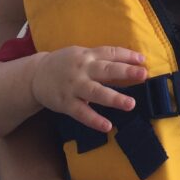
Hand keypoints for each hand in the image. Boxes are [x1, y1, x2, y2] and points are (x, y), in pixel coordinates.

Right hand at [31, 45, 147, 131]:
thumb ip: (100, 58)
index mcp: (87, 55)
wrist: (35, 75)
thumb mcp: (81, 55)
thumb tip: (128, 62)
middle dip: (125, 73)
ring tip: (131, 104)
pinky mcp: (65, 103)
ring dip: (114, 98)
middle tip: (143, 75)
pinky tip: (107, 126)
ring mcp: (73, 87)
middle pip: (105, 70)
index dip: (127, 55)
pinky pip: (82, 113)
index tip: (142, 60)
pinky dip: (94, 120)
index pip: (110, 53)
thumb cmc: (65, 64)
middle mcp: (82, 69)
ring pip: (96, 92)